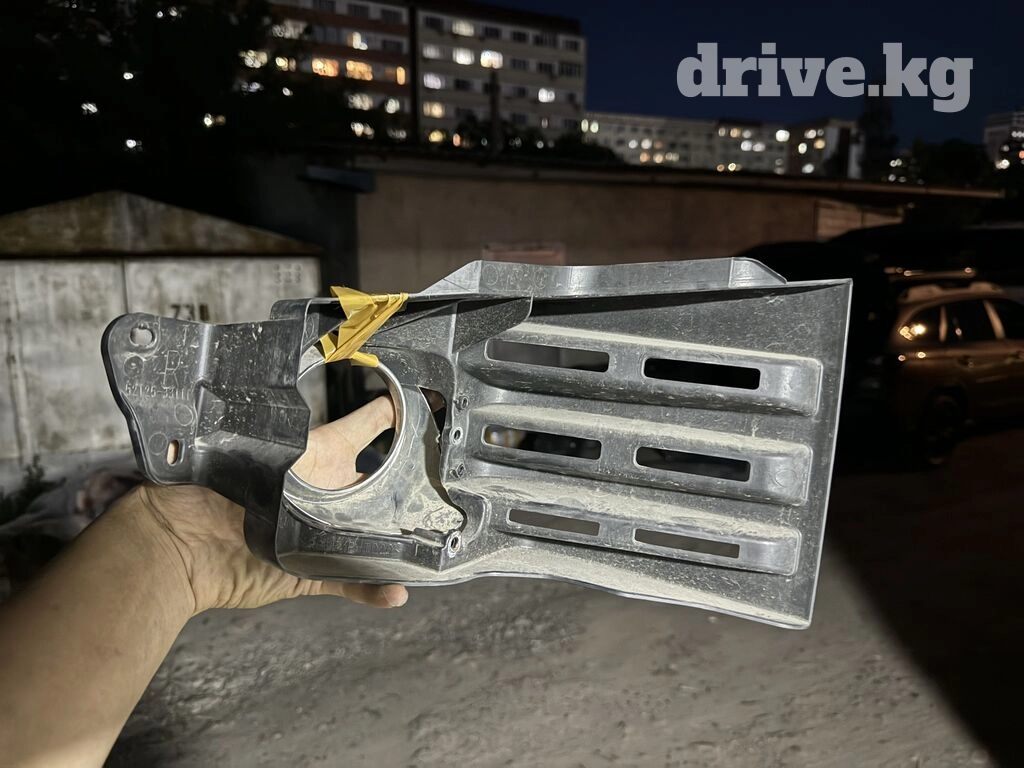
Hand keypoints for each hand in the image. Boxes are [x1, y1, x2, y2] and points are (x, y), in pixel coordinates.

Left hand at [127, 396, 407, 613]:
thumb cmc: (202, 490)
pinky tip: (397, 592)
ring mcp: (316, 529)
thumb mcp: (252, 455)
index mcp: (315, 454)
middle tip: (435, 486)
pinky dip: (372, 589)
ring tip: (428, 541)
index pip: (362, 427)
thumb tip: (298, 410)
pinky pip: (347, 581)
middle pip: (374, 484)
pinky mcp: (306, 568)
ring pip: (367, 533)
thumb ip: (279, 431)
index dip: (390, 415)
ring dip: (394, 540)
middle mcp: (322, 489)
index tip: (417, 405)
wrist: (177, 547)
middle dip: (403, 484)